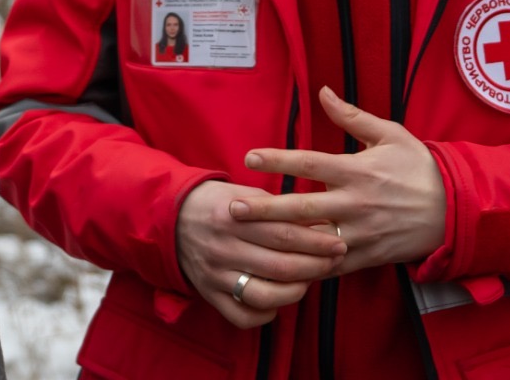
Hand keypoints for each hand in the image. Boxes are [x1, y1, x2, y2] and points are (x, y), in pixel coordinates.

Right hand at [175, 179, 346, 328]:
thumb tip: (318, 222)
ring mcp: (215, 275)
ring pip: (263, 295)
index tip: (339, 241)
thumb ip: (277, 208)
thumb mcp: (244, 193)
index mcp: (232, 217)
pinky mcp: (210, 294)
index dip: (316, 240)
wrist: (170, 218)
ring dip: (295, 292)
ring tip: (310, 280)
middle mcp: (223, 248)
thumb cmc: (218, 203)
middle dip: (315, 265)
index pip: (282, 233)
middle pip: (279, 265)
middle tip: (335, 260)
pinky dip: (266, 314)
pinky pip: (242, 316)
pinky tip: (279, 302)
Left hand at [237, 87, 445, 274]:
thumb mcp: (390, 134)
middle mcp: (356, 203)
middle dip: (266, 211)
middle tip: (234, 209)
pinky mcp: (367, 256)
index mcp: (358, 170)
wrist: (457, 210)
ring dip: (280, 243)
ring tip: (247, 243)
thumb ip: (352, 116)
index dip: (279, 160)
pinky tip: (280, 268)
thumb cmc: (420, 167)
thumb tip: (323, 91)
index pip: (310, 163)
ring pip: (314, 242)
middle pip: (303, 208)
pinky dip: (306, 268)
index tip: (250, 157)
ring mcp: (361, 234)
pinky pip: (332, 266)